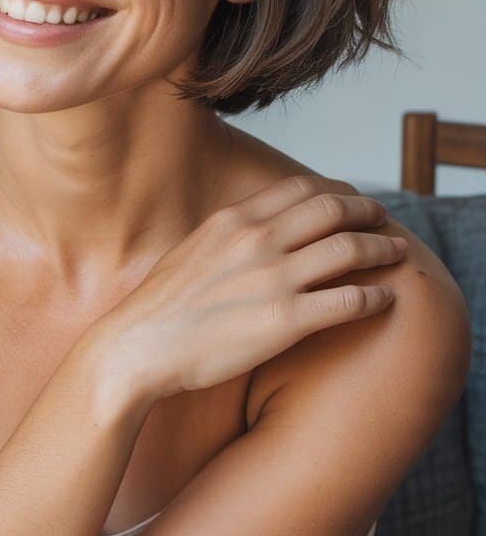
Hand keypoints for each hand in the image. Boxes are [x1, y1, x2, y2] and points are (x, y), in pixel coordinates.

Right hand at [96, 174, 406, 402]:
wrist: (138, 346)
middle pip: (333, 209)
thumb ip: (229, 235)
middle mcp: (257, 240)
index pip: (300, 189)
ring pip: (350, 249)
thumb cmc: (160, 307)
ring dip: (382, 248)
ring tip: (397, 253)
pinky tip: (385, 298)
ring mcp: (273, 278)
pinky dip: (375, 295)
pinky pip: (349, 300)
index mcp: (234, 219)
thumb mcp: (192, 248)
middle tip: (383, 219)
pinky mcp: (286, 320)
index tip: (350, 200)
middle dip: (367, 211)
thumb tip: (253, 230)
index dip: (335, 191)